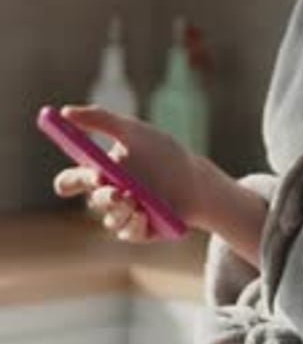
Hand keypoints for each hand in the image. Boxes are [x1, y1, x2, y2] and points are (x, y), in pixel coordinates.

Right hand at [53, 105, 203, 242]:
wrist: (196, 179)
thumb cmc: (162, 153)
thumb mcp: (132, 131)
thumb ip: (100, 119)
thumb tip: (65, 111)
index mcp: (100, 172)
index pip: (71, 182)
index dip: (69, 180)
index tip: (82, 169)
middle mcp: (108, 195)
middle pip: (91, 199)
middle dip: (98, 191)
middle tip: (103, 180)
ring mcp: (122, 215)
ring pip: (109, 218)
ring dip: (118, 206)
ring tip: (132, 196)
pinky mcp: (138, 231)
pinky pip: (128, 232)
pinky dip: (134, 221)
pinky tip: (143, 212)